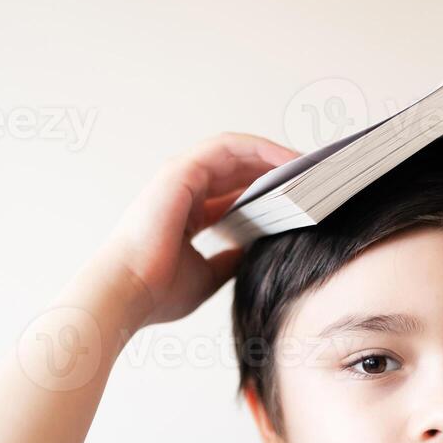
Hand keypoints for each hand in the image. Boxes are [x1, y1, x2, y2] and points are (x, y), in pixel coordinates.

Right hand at [101, 132, 299, 328]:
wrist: (128, 294)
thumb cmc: (158, 291)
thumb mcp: (209, 276)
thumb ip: (231, 258)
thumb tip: (256, 252)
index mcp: (188, 212)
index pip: (235, 191)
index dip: (268, 190)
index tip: (300, 198)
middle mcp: (183, 189)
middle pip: (239, 167)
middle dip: (277, 169)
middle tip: (314, 177)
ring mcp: (180, 176)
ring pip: (236, 152)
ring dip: (273, 154)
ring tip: (309, 165)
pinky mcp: (181, 171)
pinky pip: (228, 148)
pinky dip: (259, 150)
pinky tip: (288, 161)